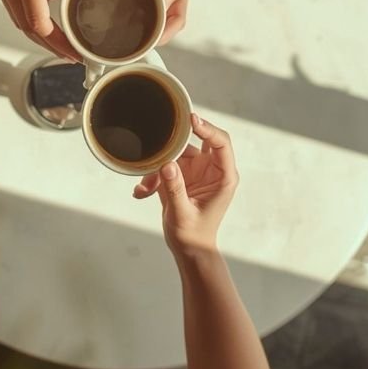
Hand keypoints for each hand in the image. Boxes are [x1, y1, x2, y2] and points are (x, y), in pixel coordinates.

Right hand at [0, 0, 79, 60]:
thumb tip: (51, 0)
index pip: (39, 22)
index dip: (56, 41)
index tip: (71, 49)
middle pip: (25, 26)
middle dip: (47, 44)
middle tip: (67, 53)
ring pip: (16, 16)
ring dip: (35, 31)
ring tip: (57, 40)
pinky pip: (10, 2)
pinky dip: (25, 13)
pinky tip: (40, 18)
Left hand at [117, 0, 188, 43]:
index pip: (162, 6)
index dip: (146, 19)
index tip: (127, 25)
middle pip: (170, 25)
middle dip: (151, 37)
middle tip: (129, 45)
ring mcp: (179, 0)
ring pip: (172, 28)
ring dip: (155, 38)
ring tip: (134, 47)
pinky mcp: (174, 4)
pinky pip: (169, 25)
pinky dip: (157, 33)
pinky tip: (140, 37)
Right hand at [133, 114, 238, 254]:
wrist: (188, 248)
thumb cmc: (193, 235)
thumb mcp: (182, 214)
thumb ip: (175, 189)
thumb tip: (168, 165)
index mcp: (223, 176)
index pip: (221, 143)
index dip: (208, 128)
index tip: (191, 120)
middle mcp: (212, 169)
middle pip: (198, 140)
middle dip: (176, 142)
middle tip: (159, 139)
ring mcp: (196, 170)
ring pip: (176, 154)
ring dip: (158, 167)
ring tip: (146, 187)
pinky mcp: (181, 175)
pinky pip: (165, 165)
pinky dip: (153, 176)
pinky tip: (143, 192)